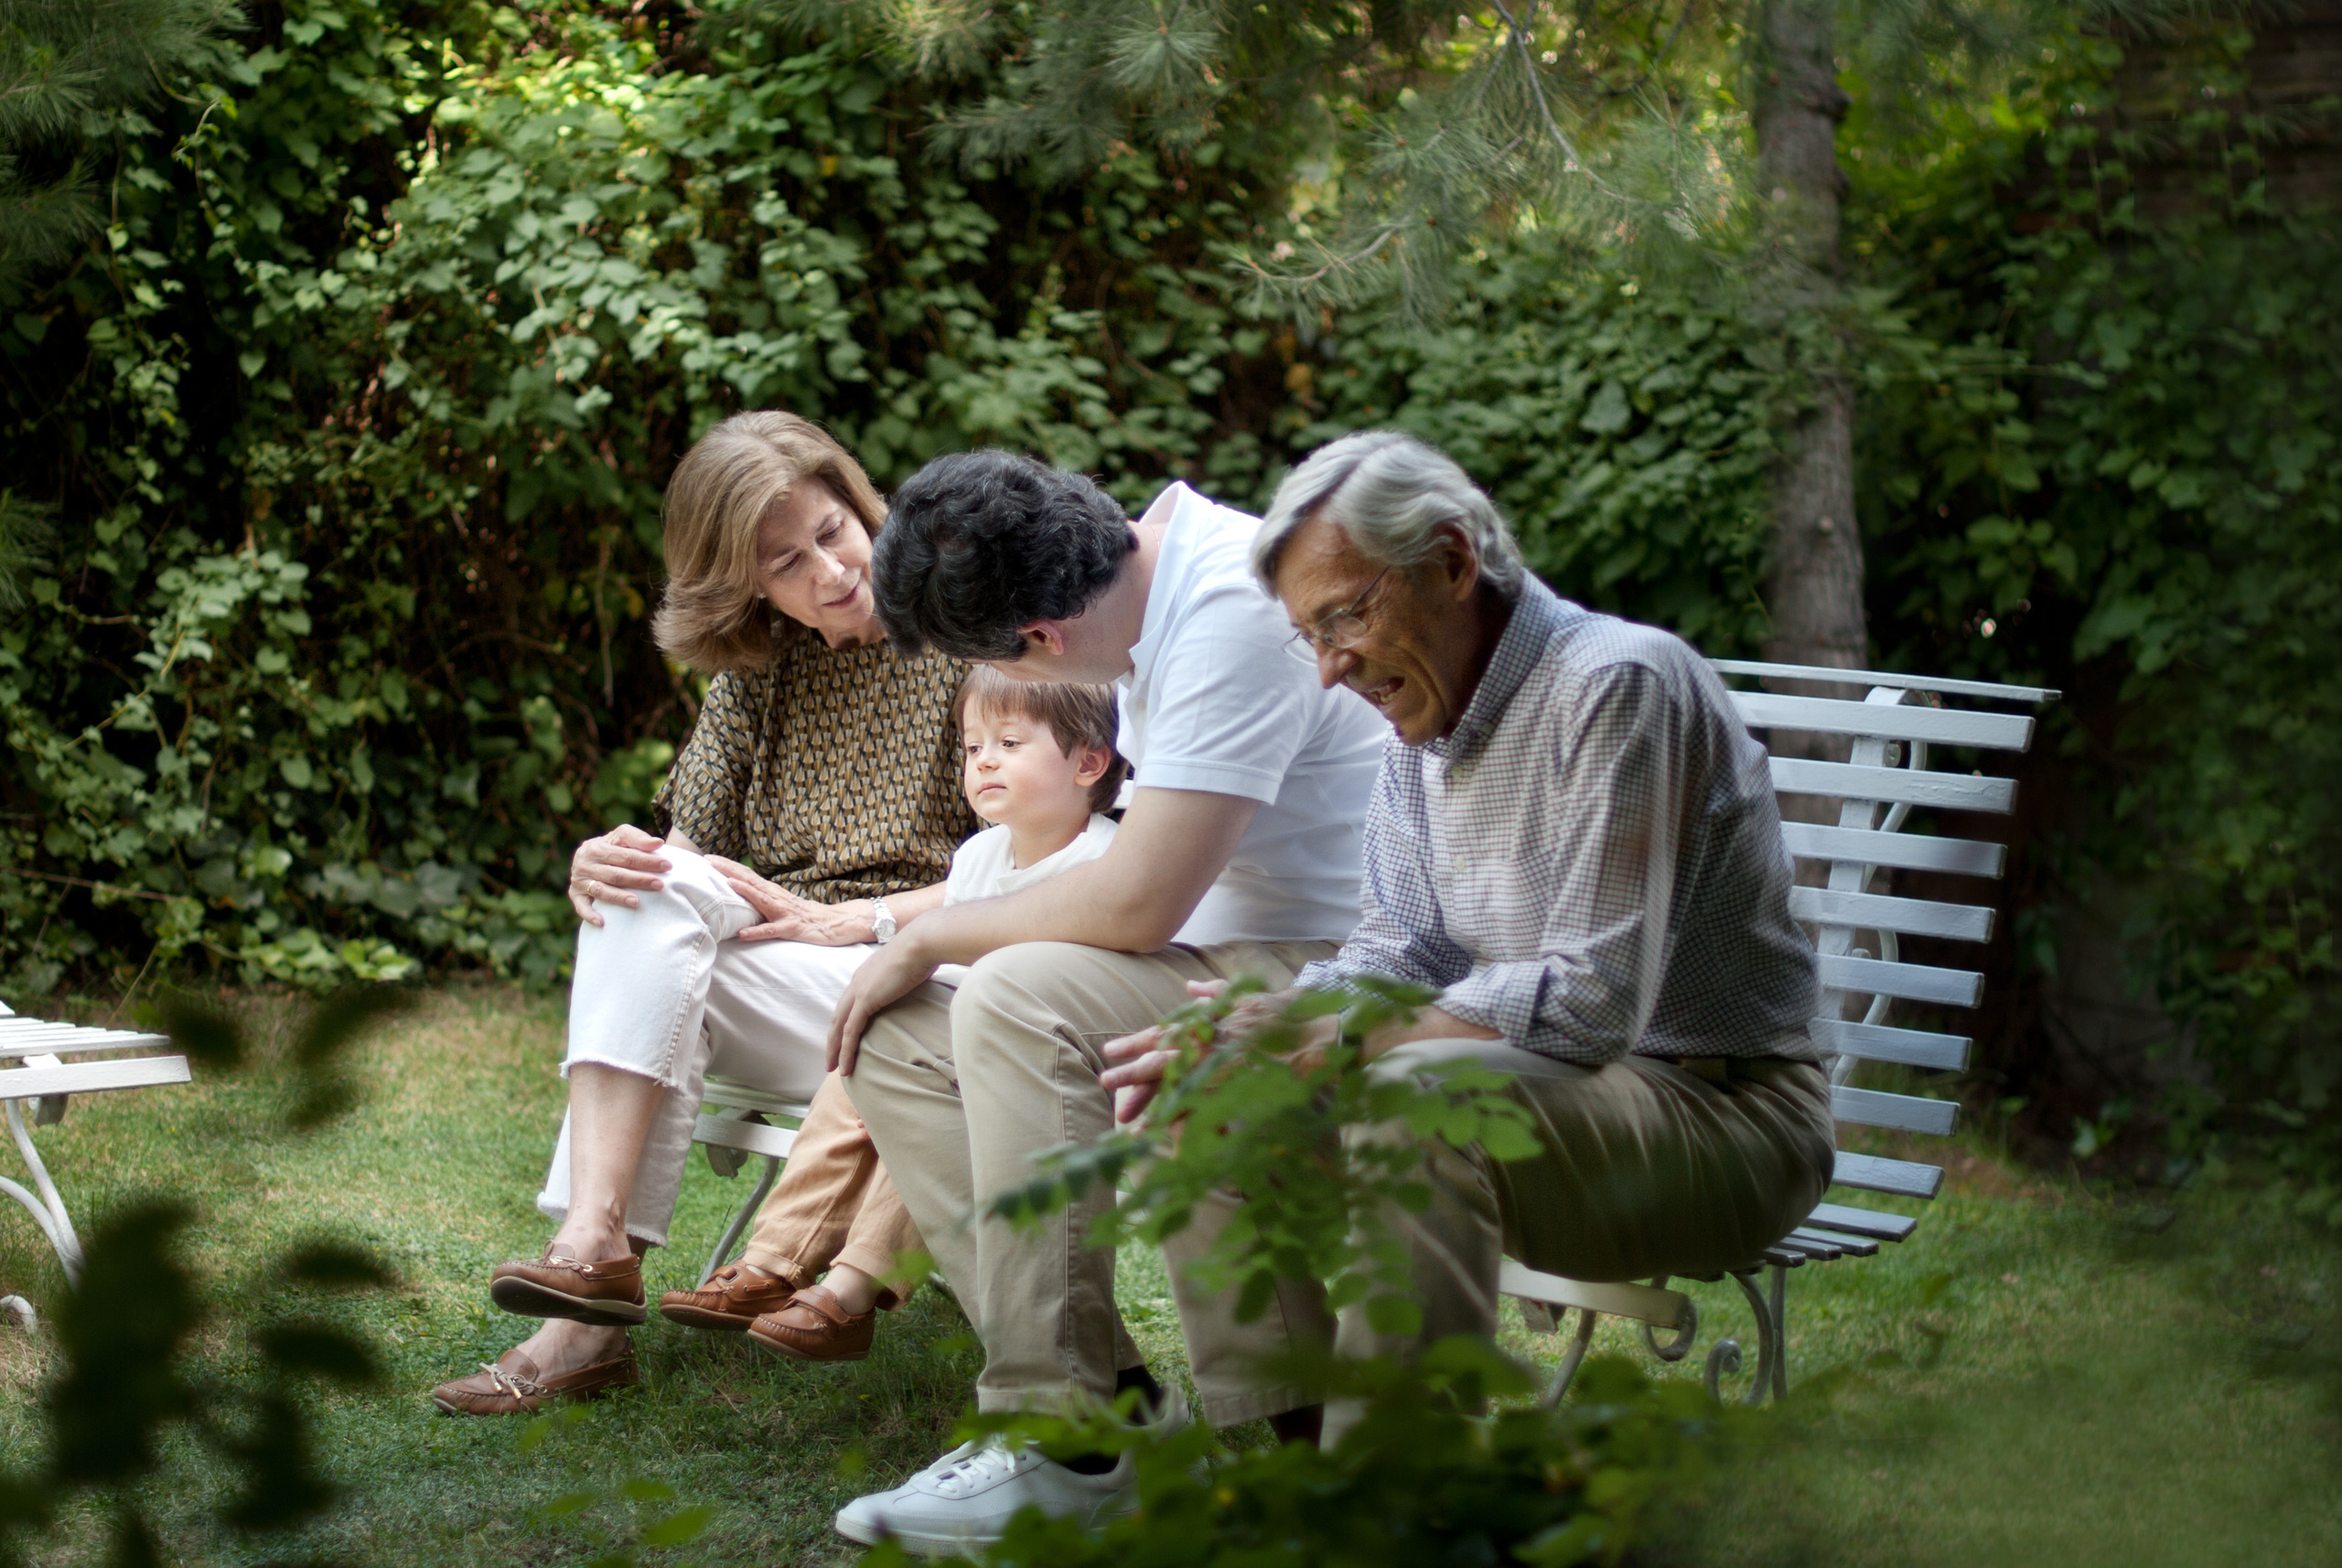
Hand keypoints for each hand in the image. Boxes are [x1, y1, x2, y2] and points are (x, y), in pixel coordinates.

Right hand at [569, 825, 672, 926]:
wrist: (588, 856)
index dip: (647, 861)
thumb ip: (638, 838)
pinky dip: (590, 915)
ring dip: (619, 898)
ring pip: (602, 891)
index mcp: (597, 848)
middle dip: (639, 880)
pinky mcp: (576, 895)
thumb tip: (658, 843)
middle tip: (660, 885)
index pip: (626, 856)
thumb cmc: (612, 847)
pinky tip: (602, 922)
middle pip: (616, 875)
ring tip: (637, 902)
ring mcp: (579, 881)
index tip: (667, 865)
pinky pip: (581, 907)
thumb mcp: (622, 837)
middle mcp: (585, 864)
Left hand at [704, 856, 875, 945]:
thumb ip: (762, 898)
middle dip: (729, 870)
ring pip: (762, 900)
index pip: (747, 875)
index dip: (728, 866)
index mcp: (772, 892)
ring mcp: (785, 912)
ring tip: (726, 883)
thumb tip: (741, 892)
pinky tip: (742, 933)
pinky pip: (773, 931)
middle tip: (708, 860)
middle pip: (751, 881)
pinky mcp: (792, 929)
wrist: (837, 924)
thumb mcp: (781, 904)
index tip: (707, 858)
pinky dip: (757, 931)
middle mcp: (777, 898)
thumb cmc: (805, 916)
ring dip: (744, 891)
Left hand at [827, 938, 937, 1075]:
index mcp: (865, 974)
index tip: (845, 1039)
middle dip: (832, 1040)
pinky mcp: (865, 999)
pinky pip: (850, 1031)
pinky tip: (846, 1066)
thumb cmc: (923, 952)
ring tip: (834, 1069)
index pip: (849, 1004)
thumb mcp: (909, 967)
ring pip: (839, 1027)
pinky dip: (846, 1050)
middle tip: (831, 1060)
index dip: (845, 1023)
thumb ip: (905, 978)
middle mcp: (857, 982)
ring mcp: (859, 990)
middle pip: (838, 1016)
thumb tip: (916, 983)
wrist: (922, 942)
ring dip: (835, 1050)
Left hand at [1099, 980, 1301, 1123]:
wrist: (1324, 1025)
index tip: (1109, 1051)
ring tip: (1131, 1128)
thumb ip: (1215, 994)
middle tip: (1105, 1084)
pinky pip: (1217, 1110)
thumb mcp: (1248, 995)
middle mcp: (1215, 1044)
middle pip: (1167, 1062)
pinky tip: (1176, 1141)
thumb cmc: (1287, 1010)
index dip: (1136, 1043)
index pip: (1165, 1034)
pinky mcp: (1249, 1089)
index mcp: (1210, 1024)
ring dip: (1158, 1110)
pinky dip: (1195, 1125)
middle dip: (1135, 1075)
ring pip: (1185, 1091)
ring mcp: (1231, 1068)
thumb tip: (1189, 988)